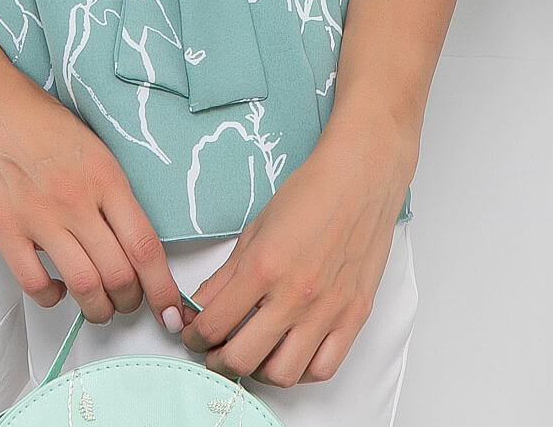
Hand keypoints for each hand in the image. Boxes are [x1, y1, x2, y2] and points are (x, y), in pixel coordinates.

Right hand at [0, 50, 186, 333]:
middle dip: (130, 301)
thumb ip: (108, 187)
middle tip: (129, 302)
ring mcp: (38, 216)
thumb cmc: (32, 112)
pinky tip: (56, 289)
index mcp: (104, 174)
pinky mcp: (3, 229)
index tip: (170, 309)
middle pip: (119, 274)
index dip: (163, 287)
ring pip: (84, 286)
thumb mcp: (89, 141)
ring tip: (97, 306)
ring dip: (97, 308)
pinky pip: (35, 284)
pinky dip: (51, 298)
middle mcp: (76, 199)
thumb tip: (127, 234)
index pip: (144, 245)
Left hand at [180, 114, 414, 387]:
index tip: (193, 335)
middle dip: (218, 362)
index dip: (194, 337)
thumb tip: (197, 309)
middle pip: (242, 358)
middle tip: (214, 353)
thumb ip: (225, 276)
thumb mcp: (254, 230)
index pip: (214, 324)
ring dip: (258, 372)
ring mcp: (327, 310)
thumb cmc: (309, 195)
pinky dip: (300, 372)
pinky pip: (323, 368)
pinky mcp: (354, 317)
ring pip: (282, 374)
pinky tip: (288, 355)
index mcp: (263, 267)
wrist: (360, 179)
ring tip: (251, 355)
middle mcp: (295, 295)